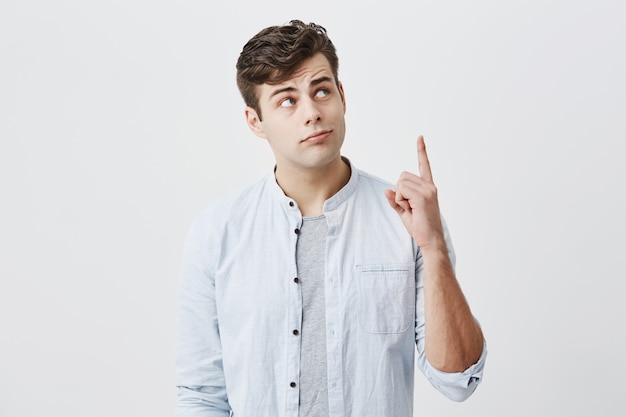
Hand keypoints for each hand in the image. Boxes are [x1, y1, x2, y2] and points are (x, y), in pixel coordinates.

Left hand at [384, 135, 444, 251]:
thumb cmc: (420, 228)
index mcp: (428, 187)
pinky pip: (401, 191)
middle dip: (399, 192)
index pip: (424, 165)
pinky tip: (411, 210)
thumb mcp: (405, 213)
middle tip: (409, 207)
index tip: (420, 137)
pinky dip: (401, 201)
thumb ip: (396, 201)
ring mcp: (428, 190)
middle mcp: (429, 186)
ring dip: (400, 197)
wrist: (431, 241)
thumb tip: (387, 191)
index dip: (421, 151)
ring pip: (400, 183)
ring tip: (411, 210)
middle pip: (402, 176)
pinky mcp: (423, 196)